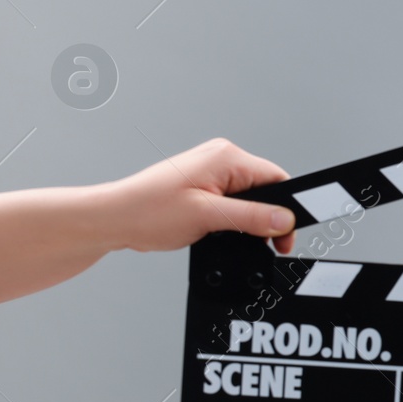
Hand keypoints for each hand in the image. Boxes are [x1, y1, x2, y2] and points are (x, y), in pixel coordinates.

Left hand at [100, 138, 297, 254]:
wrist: (115, 219)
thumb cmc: (148, 211)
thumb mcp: (208, 216)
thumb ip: (252, 217)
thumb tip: (285, 220)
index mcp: (226, 157)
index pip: (277, 179)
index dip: (287, 210)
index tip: (286, 235)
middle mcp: (221, 158)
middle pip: (266, 189)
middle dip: (268, 218)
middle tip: (265, 244)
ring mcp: (211, 171)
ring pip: (250, 197)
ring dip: (248, 220)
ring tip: (229, 234)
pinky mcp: (204, 184)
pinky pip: (233, 200)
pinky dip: (233, 218)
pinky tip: (220, 230)